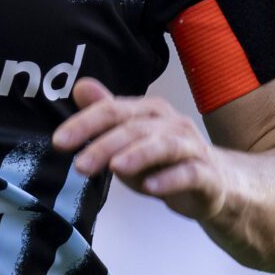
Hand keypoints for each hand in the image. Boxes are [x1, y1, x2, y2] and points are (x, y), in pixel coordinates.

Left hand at [49, 76, 231, 221]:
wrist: (215, 185)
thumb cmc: (163, 161)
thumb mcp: (129, 139)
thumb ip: (106, 115)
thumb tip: (80, 86)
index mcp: (150, 111)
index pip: (113, 111)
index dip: (84, 124)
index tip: (59, 142)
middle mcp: (172, 124)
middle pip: (135, 128)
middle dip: (105, 145)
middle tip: (79, 165)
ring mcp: (192, 148)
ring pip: (164, 146)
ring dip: (139, 155)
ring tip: (116, 168)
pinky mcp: (206, 175)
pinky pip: (189, 174)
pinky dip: (170, 180)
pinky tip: (151, 188)